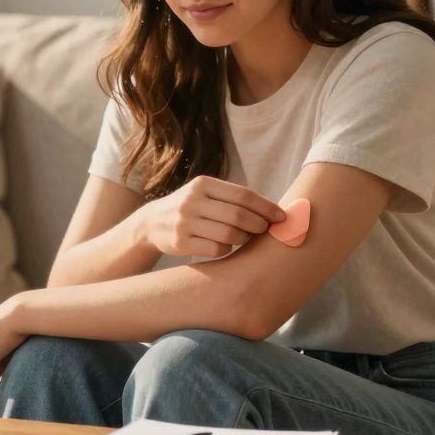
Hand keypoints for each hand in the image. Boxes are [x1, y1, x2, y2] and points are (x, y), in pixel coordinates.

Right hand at [139, 175, 285, 258]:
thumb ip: (233, 198)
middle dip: (259, 225)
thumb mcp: (206, 193)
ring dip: (244, 238)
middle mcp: (192, 201)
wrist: (153, 223)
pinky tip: (226, 245)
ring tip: (244, 237)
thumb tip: (273, 210)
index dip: (267, 207)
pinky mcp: (181, 242)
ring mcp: (185, 222)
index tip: (282, 217)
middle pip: (238, 215)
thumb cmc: (192, 207)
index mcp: (203, 184)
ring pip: (229, 234)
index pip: (243, 195)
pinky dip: (228, 249)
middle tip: (266, 230)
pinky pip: (217, 249)